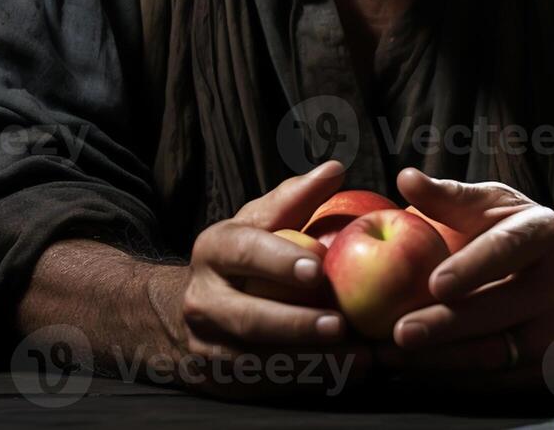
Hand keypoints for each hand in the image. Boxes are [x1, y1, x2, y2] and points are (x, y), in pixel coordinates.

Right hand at [176, 160, 372, 395]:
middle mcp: (204, 298)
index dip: (280, 261)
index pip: (246, 252)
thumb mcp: (260, 221)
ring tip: (361, 359)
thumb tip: (335, 169)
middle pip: (248, 316)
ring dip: (312, 362)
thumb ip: (296, 198)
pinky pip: (268, 384)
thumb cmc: (244, 256)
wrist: (193, 309)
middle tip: (342, 326)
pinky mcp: (224, 379)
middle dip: (296, 324)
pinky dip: (309, 382)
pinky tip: (347, 377)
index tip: (319, 269)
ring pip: (259, 359)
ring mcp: (209, 344)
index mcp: (215, 249)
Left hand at [377, 168, 553, 387]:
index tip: (434, 283)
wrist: (551, 276)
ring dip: (439, 360)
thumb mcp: (485, 203)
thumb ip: (447, 196)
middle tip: (399, 333)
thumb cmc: (506, 231)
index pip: (509, 249)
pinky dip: (449, 378)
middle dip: (447, 326)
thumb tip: (406, 178)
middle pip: (501, 310)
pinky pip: (492, 381)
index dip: (473, 267)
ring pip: (496, 354)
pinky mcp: (545, 367)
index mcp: (545, 232)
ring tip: (390, 356)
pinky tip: (410, 373)